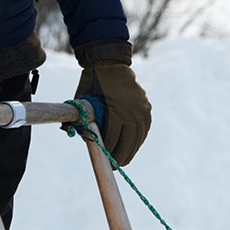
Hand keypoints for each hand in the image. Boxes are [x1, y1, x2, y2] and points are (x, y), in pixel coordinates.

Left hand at [76, 41, 150, 165]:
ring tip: (123, 160)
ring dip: (131, 150)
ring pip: (138, 138)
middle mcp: (132, 112)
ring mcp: (141, 110)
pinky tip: (132, 146)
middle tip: (114, 166)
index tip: (104, 163)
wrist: (109, 63)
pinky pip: (143, 129)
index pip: (111, 140)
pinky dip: (138, 139)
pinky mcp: (146, 108)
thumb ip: (86, 123)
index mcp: (115, 112)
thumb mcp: (83, 103)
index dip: (107, 154)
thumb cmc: (91, 84)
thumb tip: (88, 143)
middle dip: (120, 157)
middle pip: (128, 143)